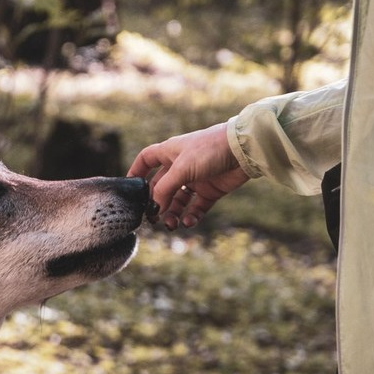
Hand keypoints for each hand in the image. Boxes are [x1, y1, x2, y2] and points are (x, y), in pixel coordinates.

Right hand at [127, 122, 249, 228]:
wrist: (244, 150)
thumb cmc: (209, 150)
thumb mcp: (181, 169)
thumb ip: (164, 189)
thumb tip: (154, 208)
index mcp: (170, 152)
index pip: (146, 159)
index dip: (136, 171)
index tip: (129, 188)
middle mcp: (180, 166)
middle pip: (161, 187)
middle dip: (156, 203)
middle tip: (154, 218)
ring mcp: (196, 179)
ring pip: (178, 200)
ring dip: (172, 213)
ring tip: (172, 224)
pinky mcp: (211, 190)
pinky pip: (196, 207)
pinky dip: (191, 216)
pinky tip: (188, 222)